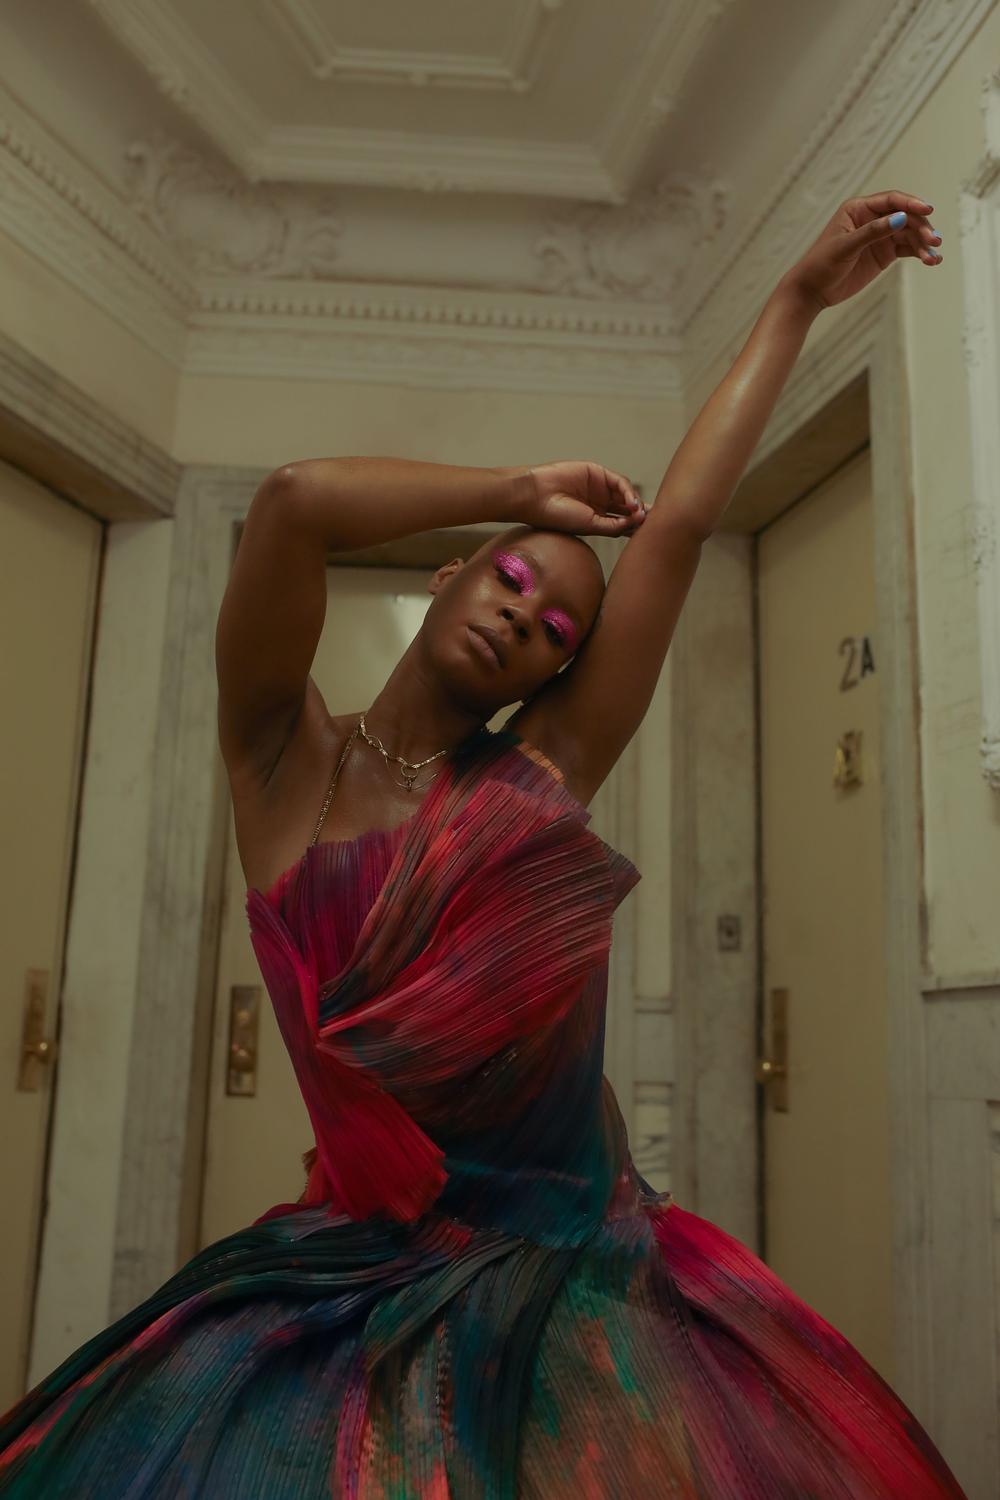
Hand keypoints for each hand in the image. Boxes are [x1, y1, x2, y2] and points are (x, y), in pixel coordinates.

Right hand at [508, 460, 646, 536]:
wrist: (536, 497)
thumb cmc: (557, 517)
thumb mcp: (589, 527)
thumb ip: (613, 526)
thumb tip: (637, 523)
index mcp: (596, 519)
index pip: (623, 523)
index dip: (637, 527)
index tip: (651, 535)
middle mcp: (600, 503)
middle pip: (628, 508)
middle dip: (642, 514)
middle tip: (657, 521)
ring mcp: (599, 487)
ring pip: (625, 494)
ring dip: (636, 504)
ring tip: (641, 514)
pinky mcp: (597, 472)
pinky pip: (618, 482)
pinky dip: (627, 492)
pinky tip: (631, 503)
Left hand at [784, 191, 941, 310]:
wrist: (812, 290)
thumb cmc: (821, 264)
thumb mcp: (846, 246)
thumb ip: (873, 232)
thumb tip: (900, 217)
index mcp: (859, 208)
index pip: (891, 200)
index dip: (911, 203)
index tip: (928, 209)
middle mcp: (872, 219)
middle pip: (905, 216)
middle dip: (921, 227)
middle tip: (933, 240)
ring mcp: (880, 236)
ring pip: (909, 234)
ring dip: (923, 243)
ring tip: (934, 256)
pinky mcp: (884, 253)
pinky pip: (907, 249)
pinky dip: (920, 253)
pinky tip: (931, 260)